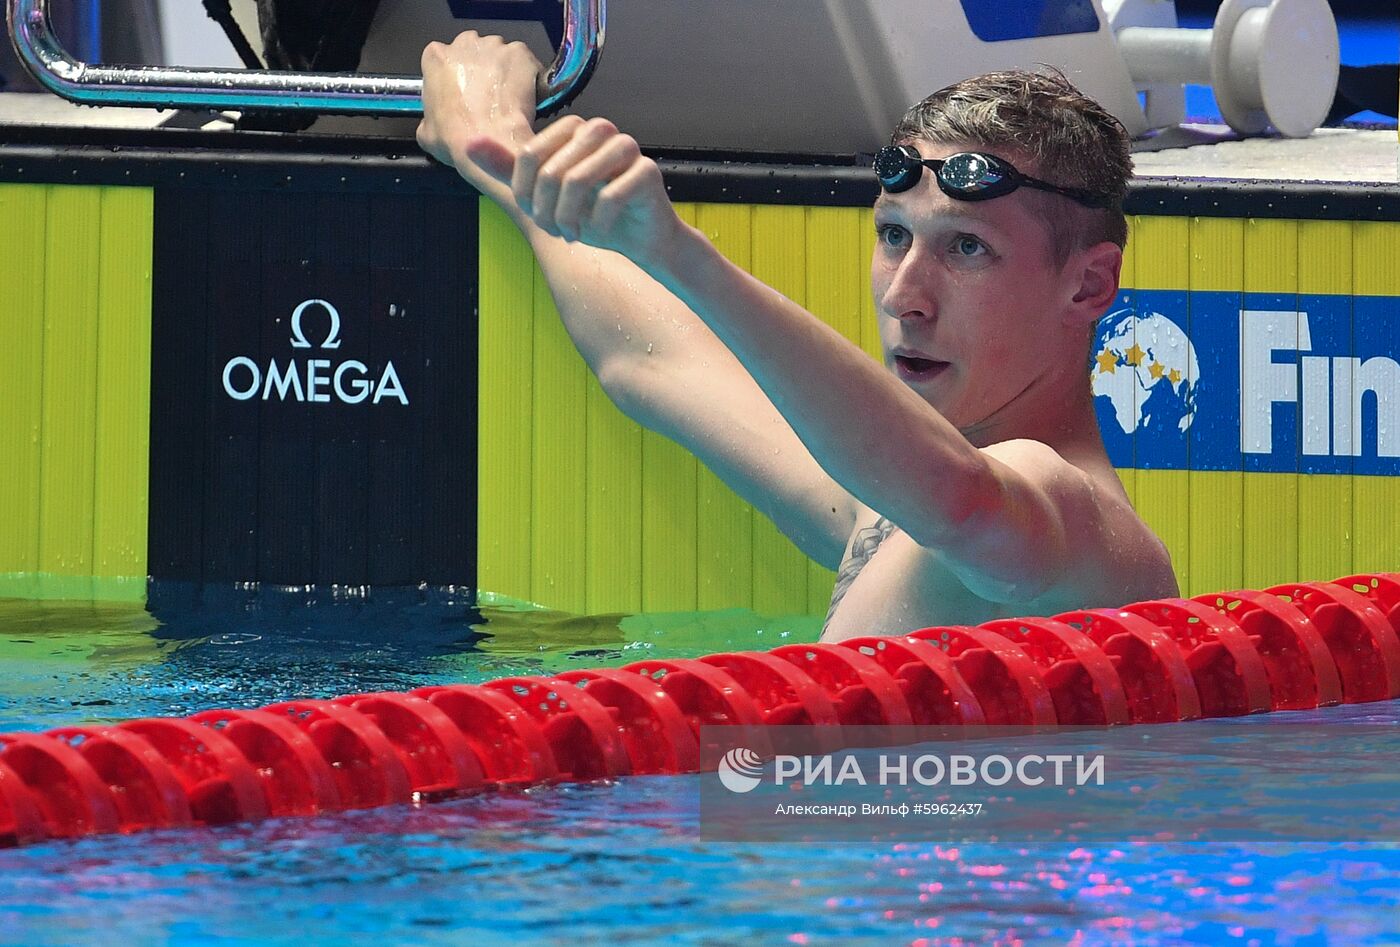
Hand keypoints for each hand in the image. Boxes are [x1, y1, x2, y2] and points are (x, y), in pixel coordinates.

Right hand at [416, 31, 539, 193]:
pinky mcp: (520, 55)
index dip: (455, 74)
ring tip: (508, 98)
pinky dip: (529, 76)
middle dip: (480, 68)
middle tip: (487, 95)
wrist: (489, 144)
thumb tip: (433, 124)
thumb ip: (429, 117)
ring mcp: (494, 47)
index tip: (462, 90)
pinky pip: (527, 62)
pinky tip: (526, 97)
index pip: (444, 56)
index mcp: (436, 57)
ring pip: (501, 53)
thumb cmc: (458, 138)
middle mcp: (465, 45)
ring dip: (504, 71)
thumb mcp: (426, 132)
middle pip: (474, 49)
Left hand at [466, 115, 682, 264]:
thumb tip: (469, 143)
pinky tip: (600, 230)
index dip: (524, 193)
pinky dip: (598, 222)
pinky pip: (610, 197)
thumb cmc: (592, 213)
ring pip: (578, 181)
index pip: (529, 155)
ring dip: (570, 217)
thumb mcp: (543, 193)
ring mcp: (625, 147)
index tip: (534, 216)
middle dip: (546, 210)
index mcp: (572, 127)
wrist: (638, 237)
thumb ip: (508, 167)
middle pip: (551, 170)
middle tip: (556, 230)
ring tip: (573, 233)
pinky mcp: (647, 170)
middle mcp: (599, 129)